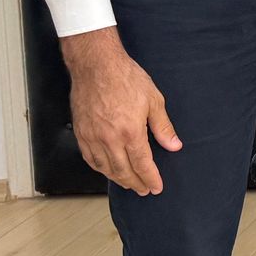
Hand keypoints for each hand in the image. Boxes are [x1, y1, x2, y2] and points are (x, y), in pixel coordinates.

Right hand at [62, 26, 179, 194]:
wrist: (96, 65)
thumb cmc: (126, 78)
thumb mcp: (153, 100)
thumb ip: (163, 127)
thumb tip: (174, 146)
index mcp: (130, 131)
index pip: (142, 164)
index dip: (150, 178)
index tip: (156, 187)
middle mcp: (109, 138)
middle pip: (123, 170)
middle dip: (135, 183)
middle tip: (145, 190)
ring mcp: (92, 137)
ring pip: (105, 168)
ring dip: (118, 179)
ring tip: (129, 183)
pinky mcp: (81, 132)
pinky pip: (90, 158)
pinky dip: (100, 168)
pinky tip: (107, 169)